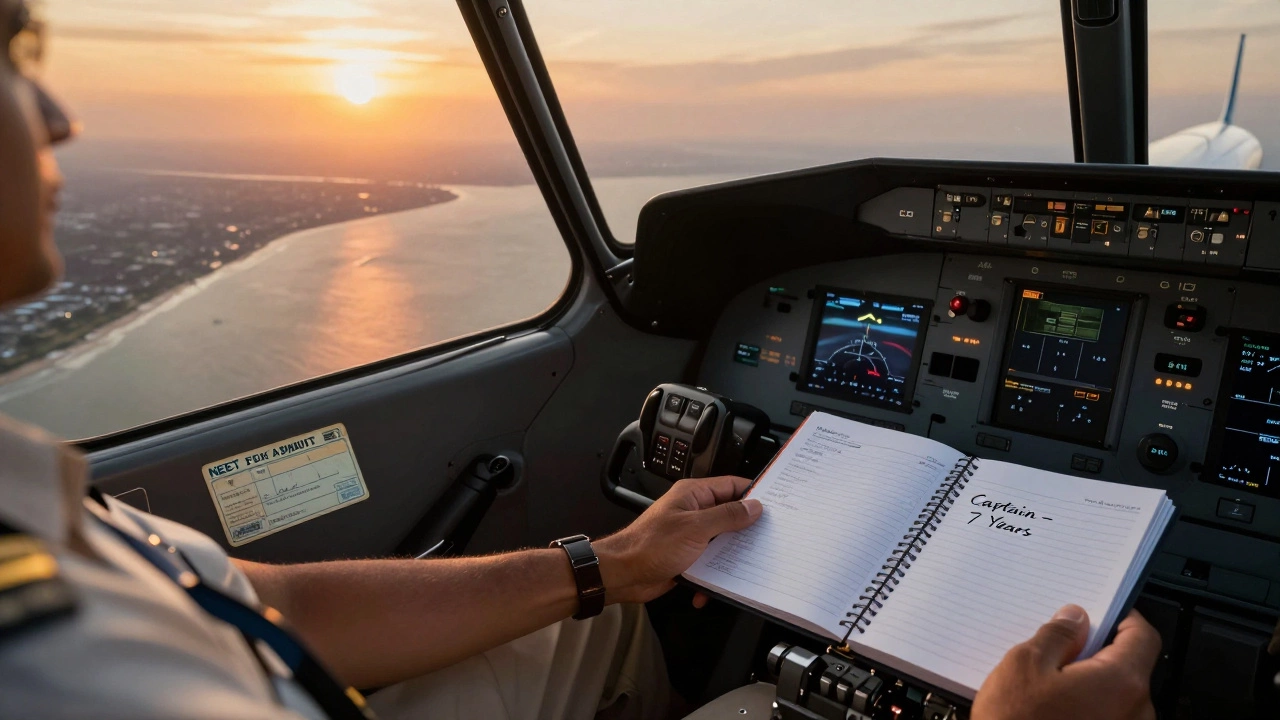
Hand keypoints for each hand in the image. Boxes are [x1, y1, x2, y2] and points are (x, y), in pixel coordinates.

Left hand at [595, 476, 762, 604]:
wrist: (623, 574)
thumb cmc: (650, 545)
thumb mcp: (696, 528)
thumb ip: (727, 516)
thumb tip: (753, 506)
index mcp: (694, 495)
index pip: (732, 486)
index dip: (754, 494)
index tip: (775, 505)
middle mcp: (693, 512)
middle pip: (730, 516)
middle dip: (747, 530)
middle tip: (768, 539)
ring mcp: (691, 536)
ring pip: (723, 543)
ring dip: (731, 557)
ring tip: (746, 567)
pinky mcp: (687, 558)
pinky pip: (710, 564)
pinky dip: (713, 577)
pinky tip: (711, 588)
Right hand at [972, 605, 1159, 719]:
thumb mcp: (1024, 665)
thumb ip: (1057, 636)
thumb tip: (1075, 620)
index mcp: (1121, 682)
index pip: (1143, 637)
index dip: (1123, 619)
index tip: (1103, 614)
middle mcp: (1135, 712)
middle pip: (1128, 669)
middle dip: (1096, 657)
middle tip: (1057, 654)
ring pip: (1116, 699)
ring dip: (1090, 688)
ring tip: (1047, 691)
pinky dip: (1088, 712)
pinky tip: (1052, 713)